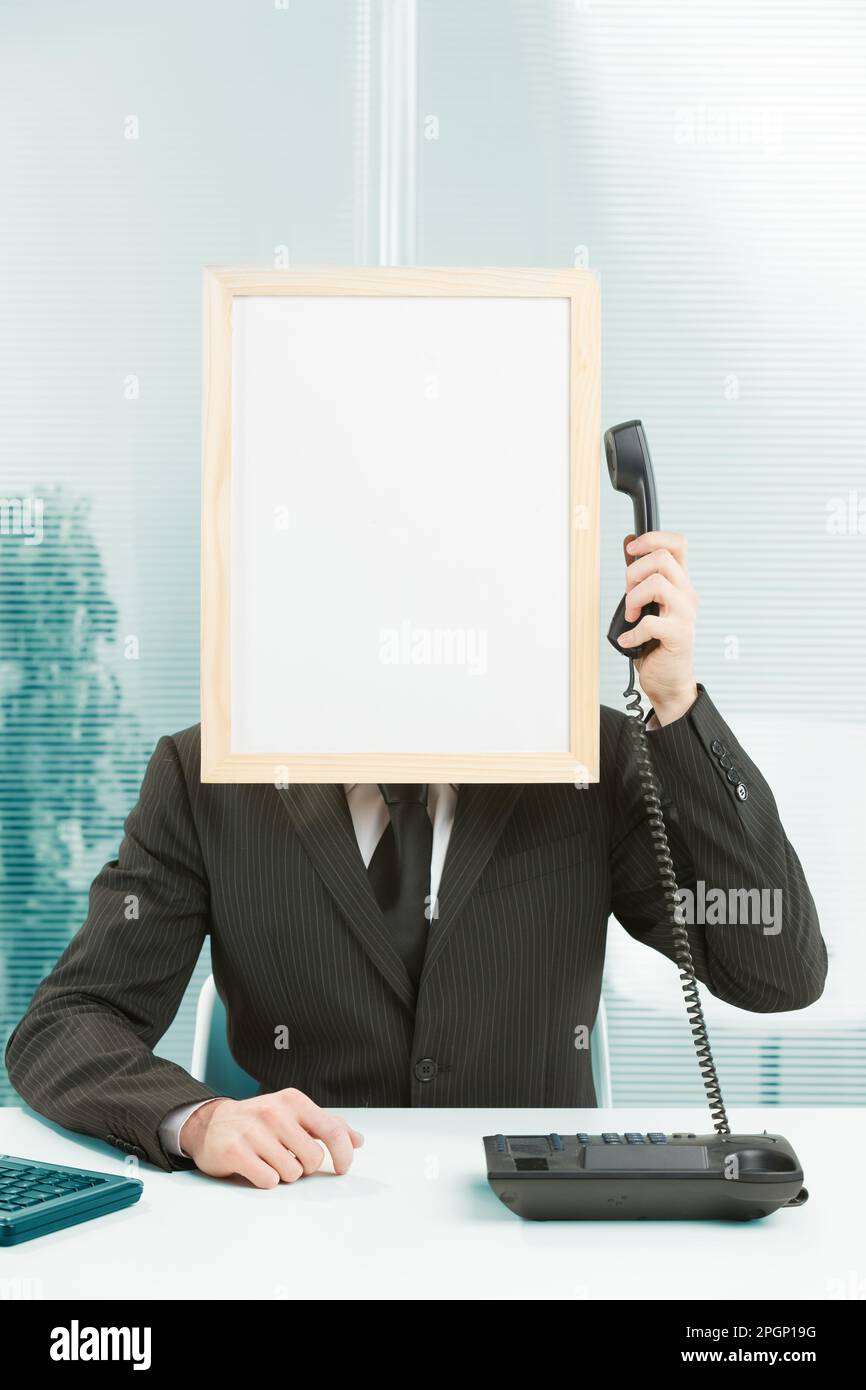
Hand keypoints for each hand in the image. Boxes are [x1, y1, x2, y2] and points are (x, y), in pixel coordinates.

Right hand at [179, 1088, 363, 1187]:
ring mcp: (254, 1131)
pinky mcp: (236, 1151)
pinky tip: (255, 1167)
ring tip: (268, 1160)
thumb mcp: (293, 1115)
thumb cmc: (258, 1121)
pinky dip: (265, 1180)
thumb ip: (326, 1125)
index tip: (342, 1167)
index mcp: (293, 1101)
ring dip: (283, 1174)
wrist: (210, 1124)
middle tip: (288, 1157)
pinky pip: (269, 1181)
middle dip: (305, 1166)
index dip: (343, 1154)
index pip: (332, 1130)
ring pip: (292, 1173)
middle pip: (313, 1159)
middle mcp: (274, 1112)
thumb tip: (357, 1140)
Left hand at [617, 530, 698, 724]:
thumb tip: (630, 543)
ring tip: (631, 616)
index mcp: (679, 584)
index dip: (653, 538)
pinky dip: (632, 632)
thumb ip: (639, 575)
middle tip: (628, 595)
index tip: (632, 550)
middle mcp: (686, 595)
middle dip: (634, 572)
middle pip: (663, 558)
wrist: (669, 682)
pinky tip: (630, 640)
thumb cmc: (656, 644)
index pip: (678, 544)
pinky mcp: (679, 636)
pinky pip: (650, 622)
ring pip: (657, 584)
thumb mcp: (645, 604)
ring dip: (634, 599)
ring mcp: (685, 615)